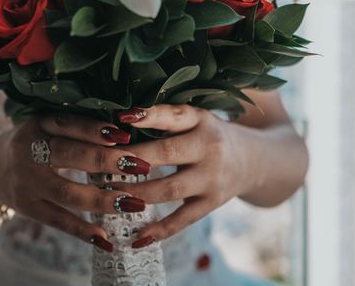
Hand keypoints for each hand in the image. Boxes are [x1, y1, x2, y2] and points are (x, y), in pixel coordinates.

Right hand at [0, 114, 150, 251]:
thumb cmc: (37, 142)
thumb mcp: (48, 125)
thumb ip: (78, 127)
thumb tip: (127, 132)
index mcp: (38, 124)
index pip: (67, 123)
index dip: (94, 129)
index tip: (125, 134)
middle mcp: (28, 151)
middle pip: (69, 155)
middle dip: (106, 161)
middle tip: (140, 165)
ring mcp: (25, 182)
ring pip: (65, 192)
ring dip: (102, 199)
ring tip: (133, 203)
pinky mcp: (27, 207)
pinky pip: (57, 220)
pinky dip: (82, 231)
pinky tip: (106, 239)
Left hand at [110, 105, 254, 247]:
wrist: (254, 160)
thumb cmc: (208, 134)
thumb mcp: (195, 118)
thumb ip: (165, 118)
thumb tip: (115, 122)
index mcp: (200, 119)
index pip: (173, 116)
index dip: (148, 116)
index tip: (122, 116)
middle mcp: (209, 147)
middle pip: (166, 154)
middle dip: (131, 160)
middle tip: (101, 163)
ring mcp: (211, 177)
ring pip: (170, 189)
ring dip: (136, 194)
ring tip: (108, 195)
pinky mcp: (212, 202)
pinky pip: (183, 219)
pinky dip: (159, 230)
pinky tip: (137, 238)